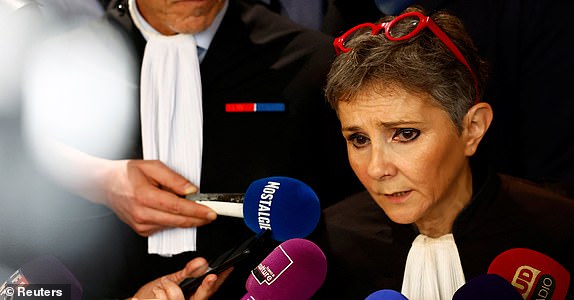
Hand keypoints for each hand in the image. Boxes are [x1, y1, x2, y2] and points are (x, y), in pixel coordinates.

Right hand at [98, 159, 216, 235]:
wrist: (105, 185)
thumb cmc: (126, 174)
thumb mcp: (152, 167)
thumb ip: (173, 179)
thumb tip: (191, 190)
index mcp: (145, 196)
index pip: (177, 207)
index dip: (197, 211)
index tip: (211, 212)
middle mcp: (142, 213)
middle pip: (178, 220)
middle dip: (198, 218)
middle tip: (211, 214)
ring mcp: (141, 224)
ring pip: (173, 225)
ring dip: (187, 219)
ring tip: (194, 208)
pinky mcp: (142, 230)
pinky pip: (164, 227)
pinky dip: (173, 220)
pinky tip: (173, 211)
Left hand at [132, 257, 232, 299]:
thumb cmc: (154, 294)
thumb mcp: (172, 280)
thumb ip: (187, 272)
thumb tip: (202, 262)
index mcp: (192, 296)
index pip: (210, 288)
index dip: (221, 279)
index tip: (228, 269)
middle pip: (202, 297)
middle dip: (206, 286)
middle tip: (211, 276)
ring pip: (179, 297)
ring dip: (169, 288)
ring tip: (162, 284)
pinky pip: (165, 299)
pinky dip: (159, 292)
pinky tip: (156, 291)